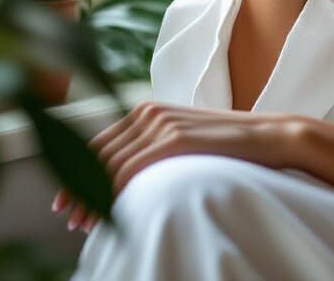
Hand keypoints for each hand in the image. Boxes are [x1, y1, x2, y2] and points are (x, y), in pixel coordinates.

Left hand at [50, 101, 302, 234]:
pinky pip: (129, 172)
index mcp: (149, 109)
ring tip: (83, 224)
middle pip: (97, 153)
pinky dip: (111, 195)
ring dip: (90, 196)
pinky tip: (108, 215)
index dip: (76, 171)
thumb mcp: (183, 138)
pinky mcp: (173, 140)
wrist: (268, 135)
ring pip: (108, 166)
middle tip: (67, 217)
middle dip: (77, 186)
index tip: (65, 199)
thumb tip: (120, 175)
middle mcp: (149, 112)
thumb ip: (153, 145)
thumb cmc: (227, 144)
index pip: (99, 142)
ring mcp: (161, 124)